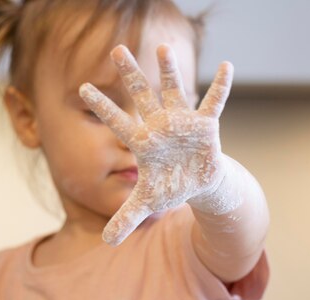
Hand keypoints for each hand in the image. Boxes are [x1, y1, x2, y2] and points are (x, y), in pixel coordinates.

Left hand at [80, 44, 232, 245]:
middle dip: (131, 75)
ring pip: (174, 92)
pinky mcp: (206, 125)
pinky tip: (227, 65)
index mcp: (143, 142)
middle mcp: (160, 125)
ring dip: (170, 71)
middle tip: (116, 50)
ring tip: (163, 47)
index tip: (82, 88)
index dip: (102, 107)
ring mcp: (182, 122)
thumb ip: (126, 217)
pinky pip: (214, 102)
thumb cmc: (170, 185)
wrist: (197, 181)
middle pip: (143, 96)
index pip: (118, 122)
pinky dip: (221, 86)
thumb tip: (105, 242)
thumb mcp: (147, 202)